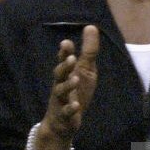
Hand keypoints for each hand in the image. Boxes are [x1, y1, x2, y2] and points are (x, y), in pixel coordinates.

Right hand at [42, 25, 98, 140]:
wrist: (61, 123)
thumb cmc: (74, 92)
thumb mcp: (84, 70)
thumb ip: (87, 51)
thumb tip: (91, 26)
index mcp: (66, 74)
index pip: (63, 61)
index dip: (64, 53)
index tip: (66, 42)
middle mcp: (60, 85)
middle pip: (59, 74)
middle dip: (64, 66)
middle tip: (70, 58)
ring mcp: (60, 101)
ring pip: (61, 92)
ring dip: (68, 85)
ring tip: (76, 79)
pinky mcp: (64, 116)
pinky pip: (66, 112)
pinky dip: (70, 109)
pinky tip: (76, 105)